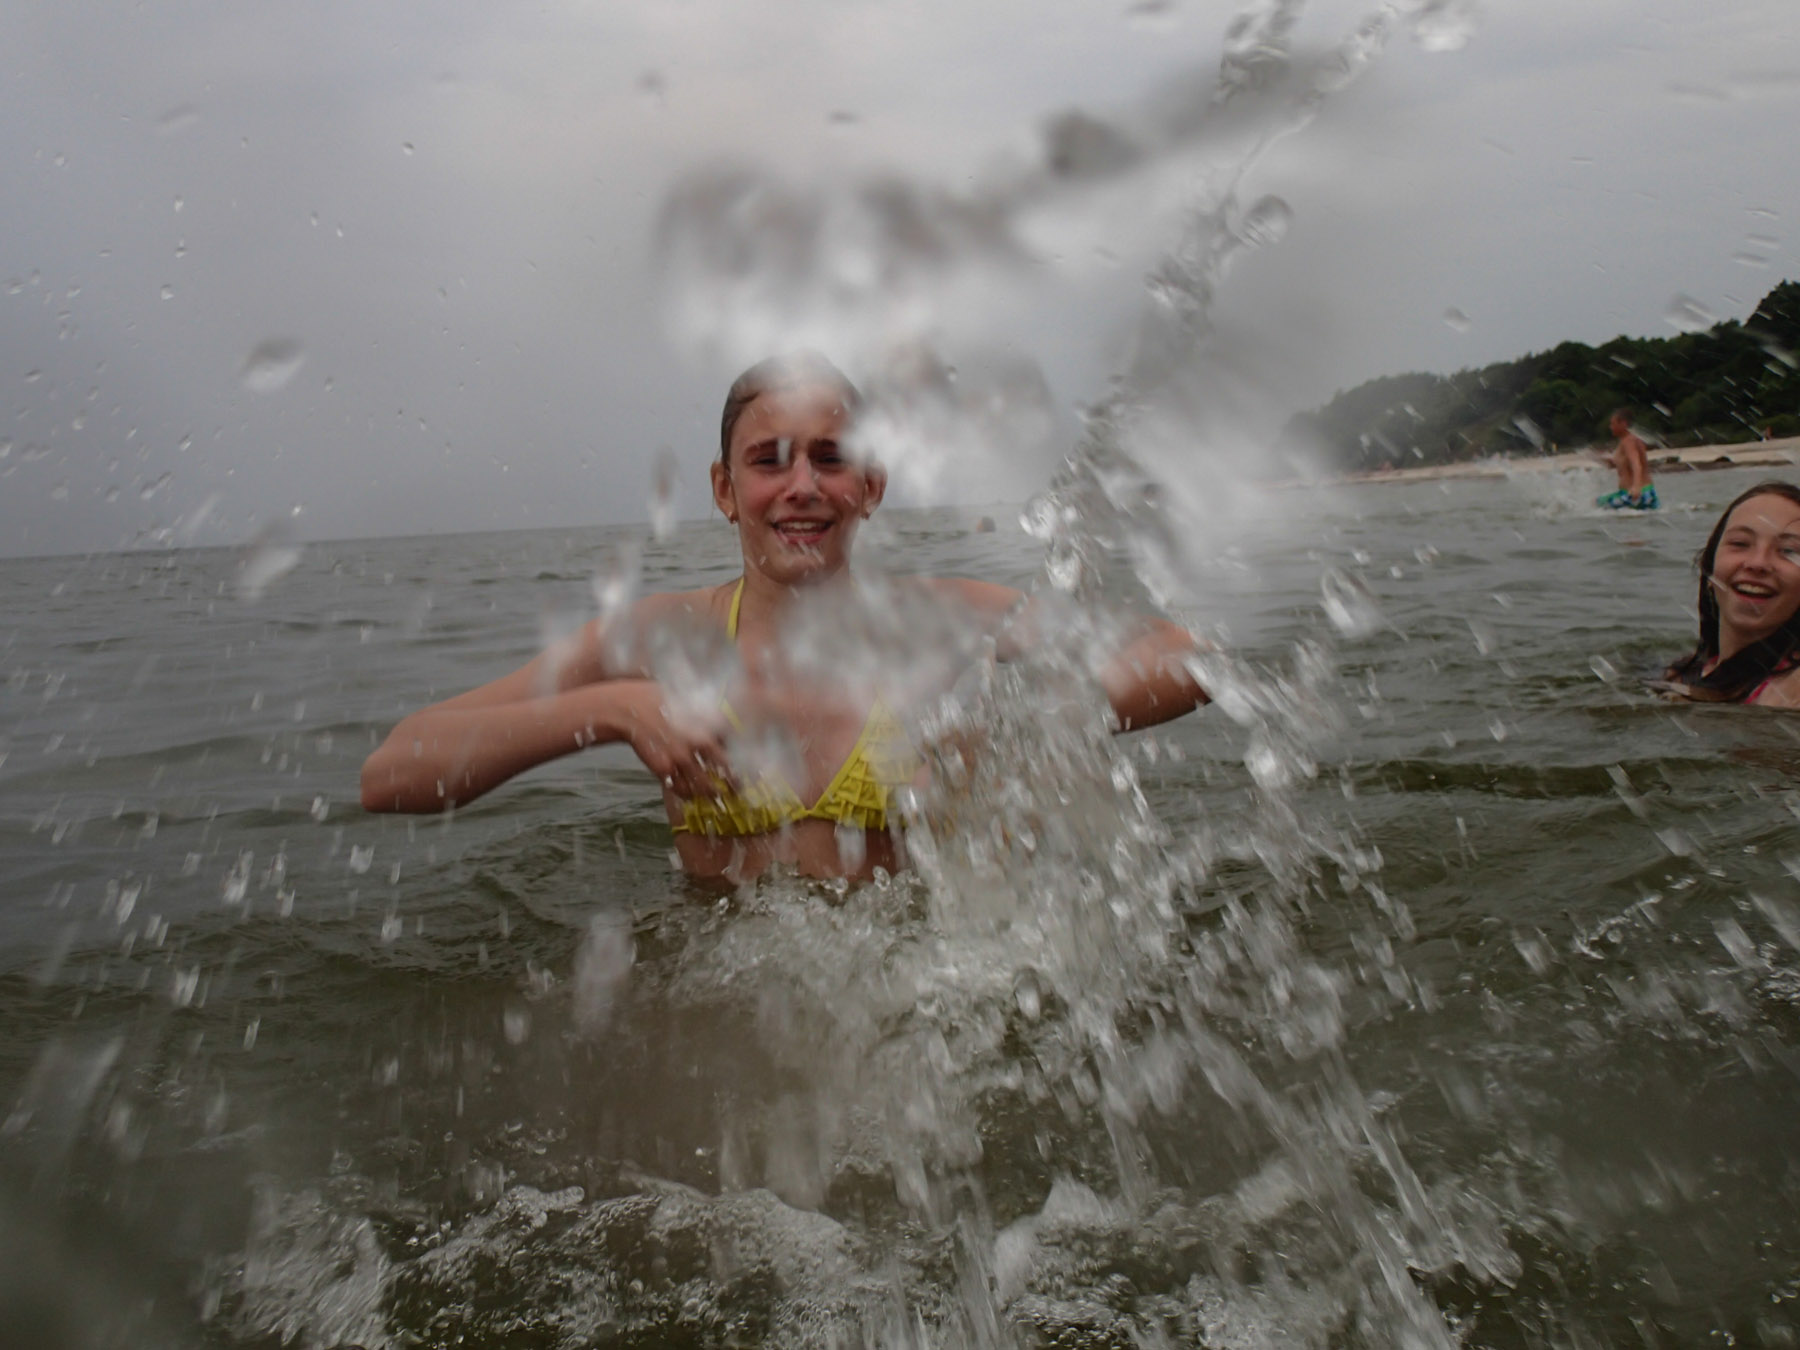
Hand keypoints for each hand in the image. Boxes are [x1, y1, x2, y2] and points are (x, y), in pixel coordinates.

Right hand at [616, 684, 734, 799]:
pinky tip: (693, 796)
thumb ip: (709, 712)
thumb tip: (728, 719)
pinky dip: (689, 795)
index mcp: (708, 723)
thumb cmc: (660, 699)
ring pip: (704, 785)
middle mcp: (698, 742)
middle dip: (735, 782)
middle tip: (740, 789)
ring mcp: (680, 758)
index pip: (735, 745)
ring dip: (713, 794)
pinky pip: (681, 789)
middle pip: (725, 769)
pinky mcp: (663, 769)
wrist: (628, 709)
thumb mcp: (690, 699)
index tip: (753, 767)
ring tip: (719, 798)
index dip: (745, 757)